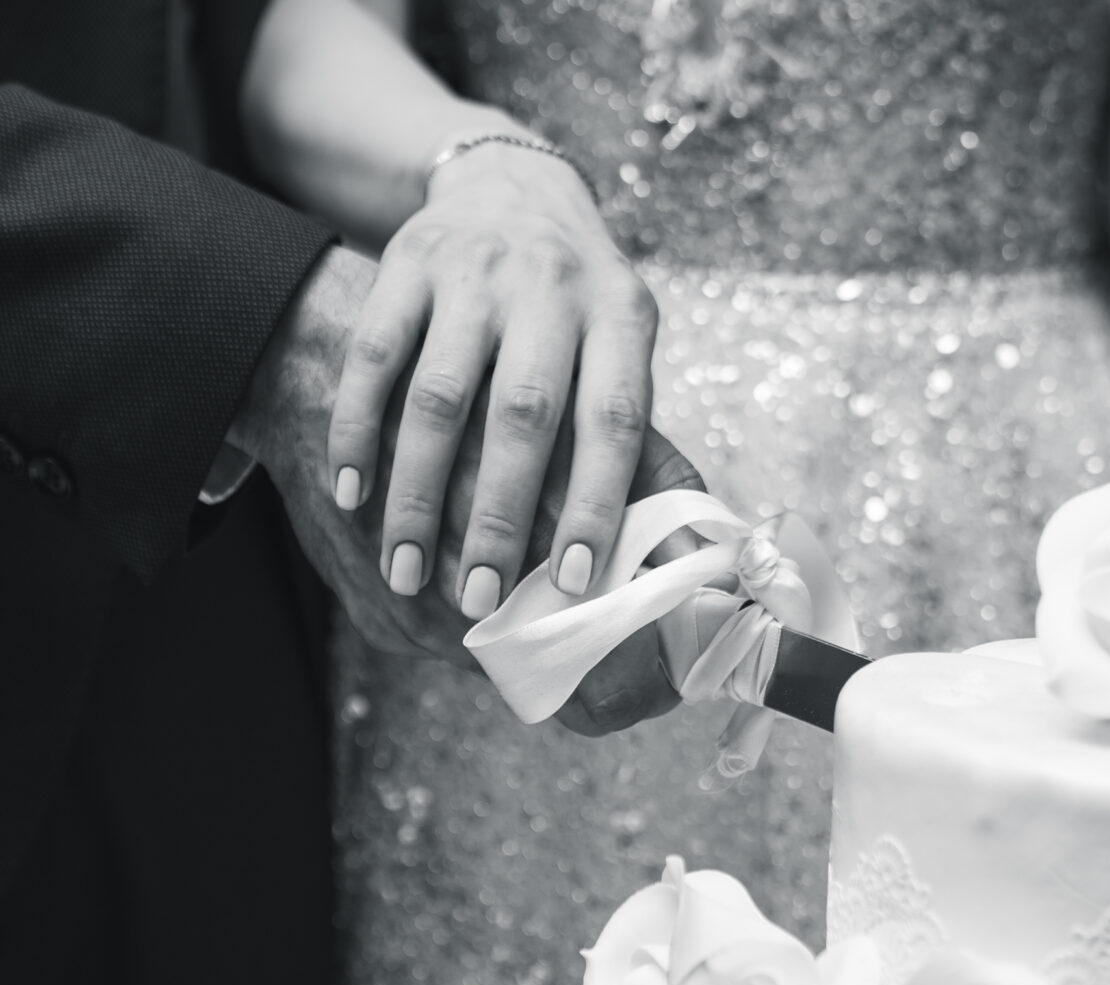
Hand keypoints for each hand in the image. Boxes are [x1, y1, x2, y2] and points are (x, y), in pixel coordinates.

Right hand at [230, 246, 703, 733]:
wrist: (511, 185)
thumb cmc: (578, 306)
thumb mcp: (626, 349)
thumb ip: (643, 443)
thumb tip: (683, 556)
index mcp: (620, 316)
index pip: (613, 419)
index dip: (595, 503)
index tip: (572, 580)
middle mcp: (551, 286)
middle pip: (521, 415)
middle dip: (498, 517)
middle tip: (479, 597)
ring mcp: (473, 271)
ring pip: (437, 395)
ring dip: (418, 493)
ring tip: (406, 570)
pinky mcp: (405, 265)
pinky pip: (374, 358)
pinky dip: (357, 431)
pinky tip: (351, 497)